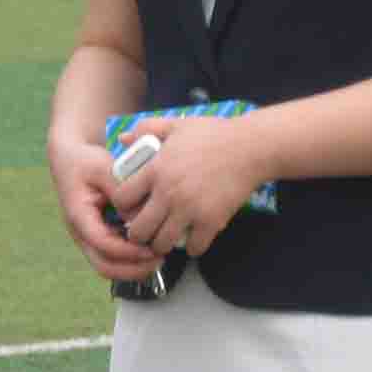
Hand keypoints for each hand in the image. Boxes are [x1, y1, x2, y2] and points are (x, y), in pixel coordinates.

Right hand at [48, 133, 162, 282]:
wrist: (70, 158)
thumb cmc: (85, 161)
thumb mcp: (104, 168)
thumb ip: (121, 191)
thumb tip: (140, 216)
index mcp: (78, 216)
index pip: (102, 244)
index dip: (128, 252)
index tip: (151, 250)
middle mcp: (80, 233)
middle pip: (104, 266)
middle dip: (133, 269)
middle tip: (159, 261)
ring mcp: (87, 237)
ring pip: (108, 266)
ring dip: (133, 267)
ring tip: (158, 258)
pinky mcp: (97, 235)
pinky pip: (112, 256)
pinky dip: (130, 259)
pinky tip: (149, 250)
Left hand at [112, 110, 264, 257]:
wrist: (250, 147)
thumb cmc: (213, 134)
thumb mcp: (176, 124)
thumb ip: (146, 128)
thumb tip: (122, 138)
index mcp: (156, 170)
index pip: (122, 199)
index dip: (122, 206)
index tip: (131, 206)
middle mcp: (168, 193)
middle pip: (138, 230)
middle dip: (138, 233)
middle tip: (147, 228)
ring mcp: (190, 210)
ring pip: (162, 244)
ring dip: (163, 243)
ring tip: (168, 235)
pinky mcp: (211, 222)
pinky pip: (194, 248)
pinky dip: (192, 246)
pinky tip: (194, 236)